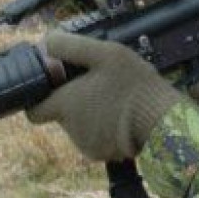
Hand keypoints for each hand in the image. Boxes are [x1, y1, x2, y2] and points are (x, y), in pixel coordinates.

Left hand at [27, 32, 179, 161]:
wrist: (164, 121)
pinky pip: (94, 136)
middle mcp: (71, 129)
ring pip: (78, 124)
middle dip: (72, 97)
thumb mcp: (104, 53)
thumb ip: (71, 46)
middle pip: (60, 112)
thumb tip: (47, 42)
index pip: (33, 110)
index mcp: (65, 105)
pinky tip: (119, 112)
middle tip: (96, 81)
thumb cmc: (133, 83)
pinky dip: (102, 125)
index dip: (41, 95)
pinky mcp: (103, 154)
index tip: (57, 82)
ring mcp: (86, 145)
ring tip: (112, 95)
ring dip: (88, 110)